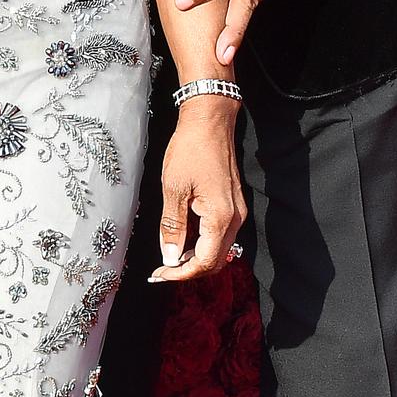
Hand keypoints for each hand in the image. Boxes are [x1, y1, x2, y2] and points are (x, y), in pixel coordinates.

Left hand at [148, 99, 246, 282]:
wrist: (210, 122)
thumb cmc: (191, 149)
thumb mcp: (173, 189)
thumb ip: (172, 226)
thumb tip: (170, 257)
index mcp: (221, 218)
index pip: (204, 262)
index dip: (181, 274)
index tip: (160, 275)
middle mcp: (235, 219)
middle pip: (215, 261)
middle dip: (188, 270)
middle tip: (162, 270)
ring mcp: (236, 212)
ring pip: (218, 249)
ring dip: (194, 257)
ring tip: (168, 256)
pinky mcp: (232, 205)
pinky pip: (218, 235)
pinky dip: (201, 243)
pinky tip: (182, 238)